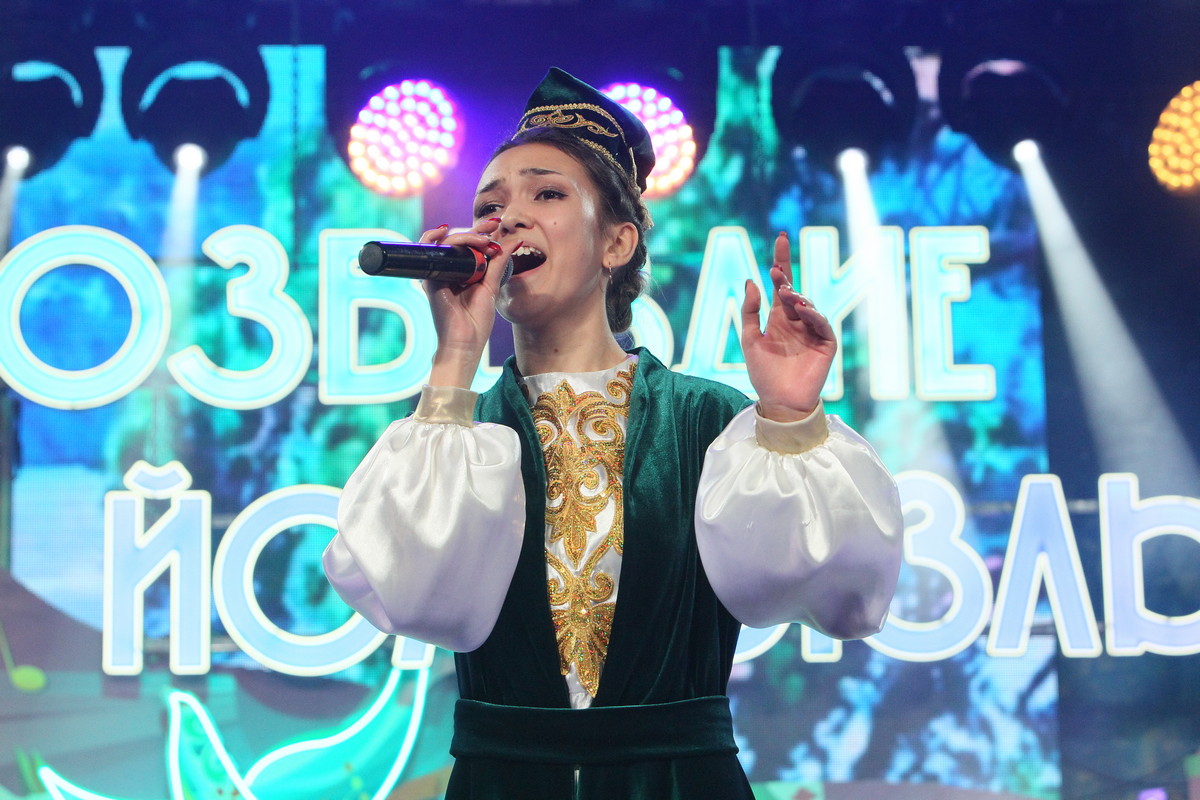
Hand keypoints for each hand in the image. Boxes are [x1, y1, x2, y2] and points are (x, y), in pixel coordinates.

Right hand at [422, 218, 517, 387]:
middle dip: (477, 229)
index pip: (471, 245)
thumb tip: (514, 241)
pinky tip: (445, 231)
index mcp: (465, 272)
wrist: (465, 341)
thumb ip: (499, 263)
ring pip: (447, 243)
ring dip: (464, 235)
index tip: (498, 225)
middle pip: (459, 241)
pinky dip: (433, 238)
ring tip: (482, 239)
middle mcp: (451, 270)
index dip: (483, 232)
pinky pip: (428, 252)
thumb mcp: (492, 287)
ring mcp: (439, 273)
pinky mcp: (429, 278)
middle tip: (494, 225)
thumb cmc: (477, 320)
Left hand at [740, 231, 836, 420]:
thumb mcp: (750, 340)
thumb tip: (751, 280)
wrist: (779, 402)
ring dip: (797, 297)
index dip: (782, 262)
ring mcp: (812, 331)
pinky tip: (802, 309)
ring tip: (786, 293)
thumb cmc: (763, 374)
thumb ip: (751, 312)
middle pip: (795, 290)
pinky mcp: (825, 344)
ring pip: (808, 305)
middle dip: (787, 275)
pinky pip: (821, 324)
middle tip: (777, 267)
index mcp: (779, 318)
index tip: (780, 239)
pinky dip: (813, 315)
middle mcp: (797, 321)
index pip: (781, 285)